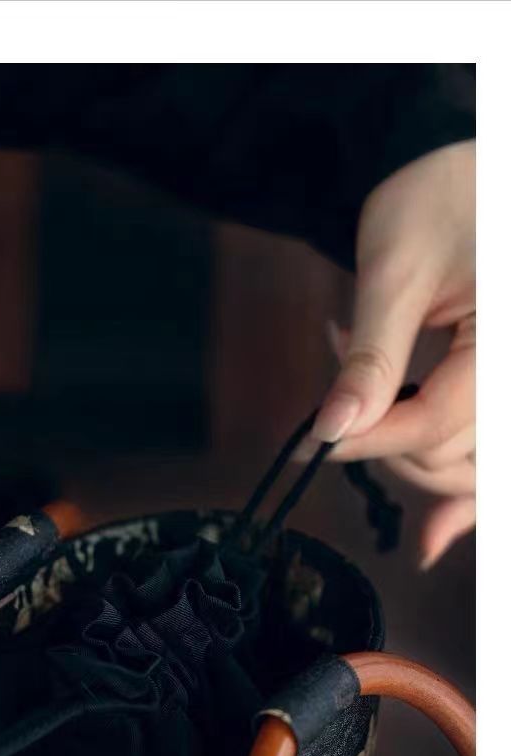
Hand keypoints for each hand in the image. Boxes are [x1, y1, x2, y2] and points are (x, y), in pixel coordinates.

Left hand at [309, 141, 474, 568]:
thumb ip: (370, 358)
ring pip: (466, 469)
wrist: (461, 171)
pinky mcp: (497, 393)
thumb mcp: (396, 271)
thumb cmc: (435, 197)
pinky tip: (430, 538)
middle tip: (341, 402)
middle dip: (384, 444)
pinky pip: (485, 465)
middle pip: (450, 457)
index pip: (435, 424)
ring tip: (369, 414)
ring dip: (411, 460)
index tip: (310, 445)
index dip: (367, 438)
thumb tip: (330, 431)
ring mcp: (507, 389)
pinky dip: (458, 498)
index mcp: (505, 345)